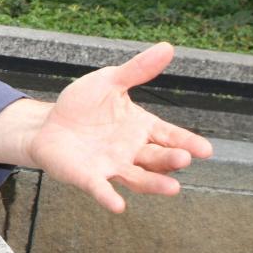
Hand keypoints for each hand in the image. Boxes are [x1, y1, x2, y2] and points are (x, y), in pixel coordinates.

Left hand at [0, 43, 212, 212]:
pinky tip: (118, 205)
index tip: (206, 150)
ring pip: (138, 178)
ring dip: (154, 184)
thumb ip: (137, 70)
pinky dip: (109, 197)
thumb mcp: (109, 82)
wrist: (47, 124)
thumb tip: (167, 47)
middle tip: (184, 158)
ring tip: (172, 188)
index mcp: (140, 127)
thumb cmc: (81, 105)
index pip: (170, 136)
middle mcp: (131, 151)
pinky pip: (101, 189)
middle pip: (157, 158)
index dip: (187, 142)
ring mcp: (111, 166)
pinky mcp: (88, 177)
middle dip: (171, 160)